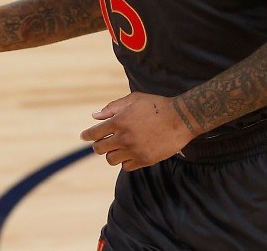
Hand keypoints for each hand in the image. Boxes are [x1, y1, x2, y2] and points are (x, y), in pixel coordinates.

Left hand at [80, 92, 195, 170]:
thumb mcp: (135, 99)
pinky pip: (126, 167)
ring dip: (112, 154)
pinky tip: (130, 153)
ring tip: (118, 148)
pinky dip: (125, 161)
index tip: (84, 136)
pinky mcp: (144, 160)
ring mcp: (134, 150)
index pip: (95, 133)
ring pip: (111, 159)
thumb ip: (113, 107)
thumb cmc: (157, 106)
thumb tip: (95, 116)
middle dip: (98, 145)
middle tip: (102, 142)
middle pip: (99, 149)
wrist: (182, 119)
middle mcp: (124, 137)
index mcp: (120, 121)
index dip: (87, 135)